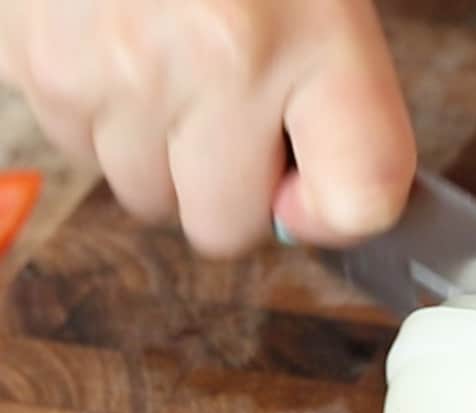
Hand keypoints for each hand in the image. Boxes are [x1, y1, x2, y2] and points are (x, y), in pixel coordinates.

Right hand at [0, 0, 415, 256]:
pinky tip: (123, 43)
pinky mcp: (34, 65)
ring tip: (174, 59)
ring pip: (146, 197)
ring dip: (165, 154)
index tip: (314, 184)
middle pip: (226, 229)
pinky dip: (106, 117)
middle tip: (234, 107)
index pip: (361, 198)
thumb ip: (343, 108)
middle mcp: (209, 66)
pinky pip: (82, 150)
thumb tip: (303, 213)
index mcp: (308, 38)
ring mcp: (109, 71)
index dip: (338, 212)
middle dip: (234, 188)